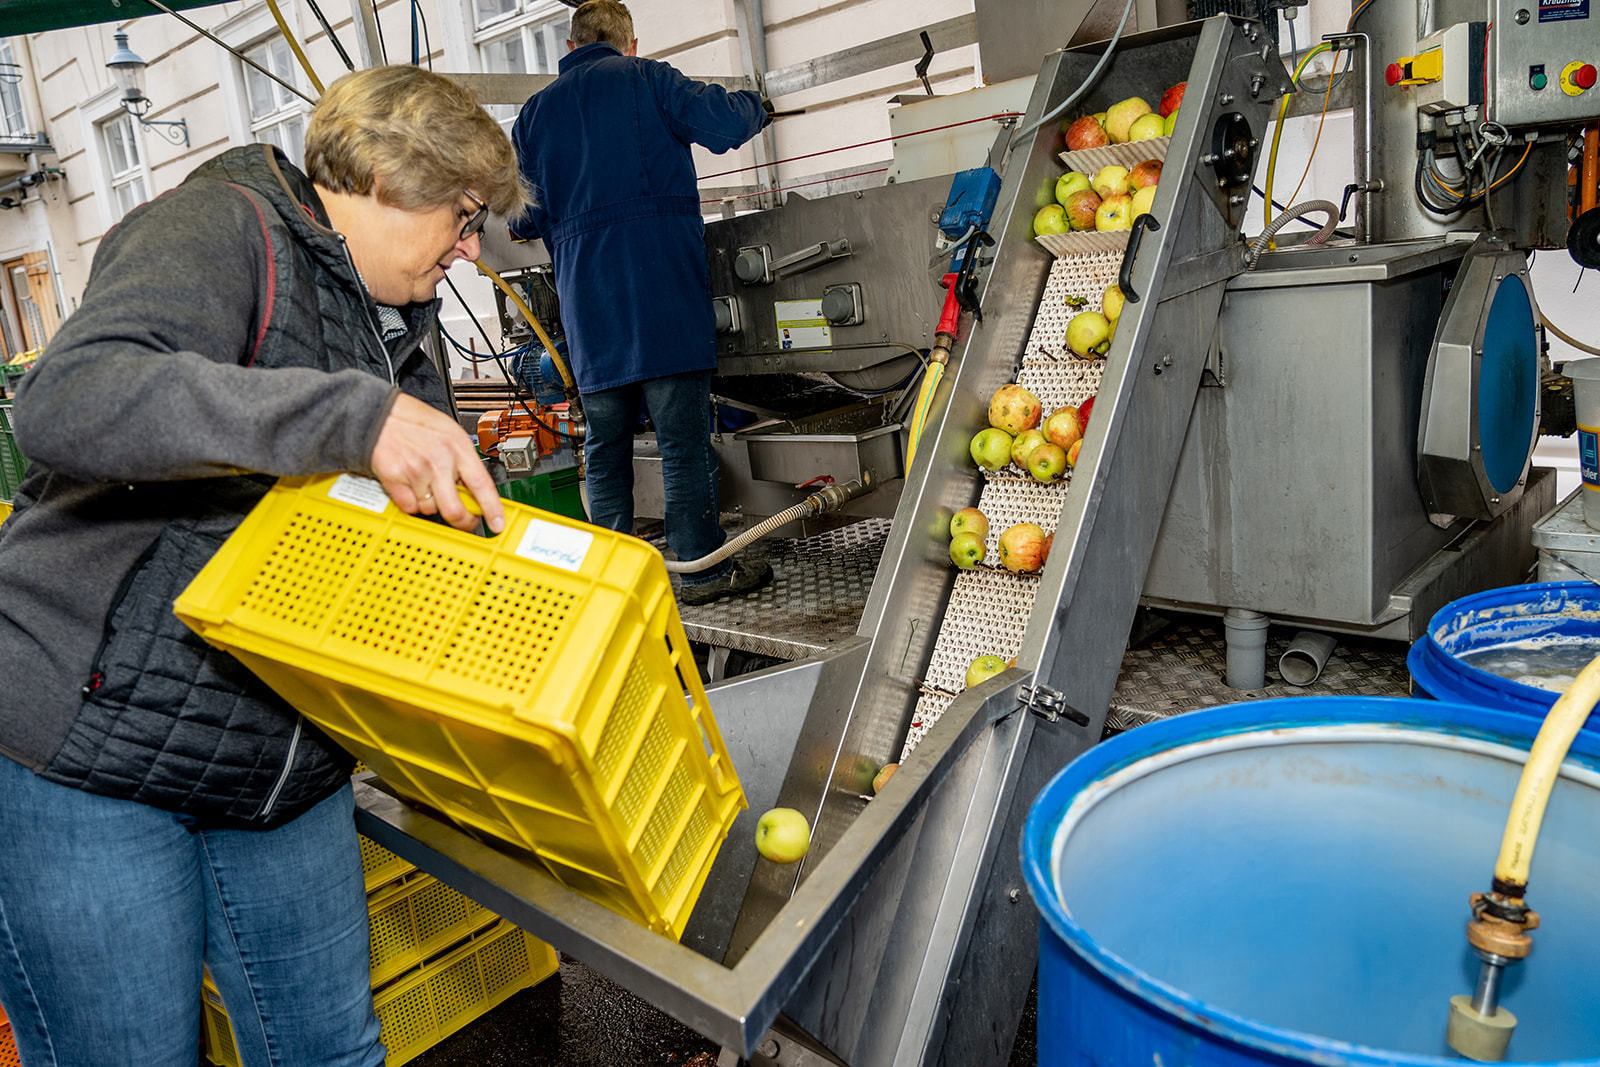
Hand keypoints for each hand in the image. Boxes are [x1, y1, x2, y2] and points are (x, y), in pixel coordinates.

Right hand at [370, 393, 505, 533]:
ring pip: (430, 509)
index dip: (492, 509)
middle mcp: (439, 461)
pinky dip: (410, 502)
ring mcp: (416, 471)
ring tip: (425, 484)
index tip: (497, 524)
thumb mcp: (450, 433)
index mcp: (457, 447)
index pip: (482, 485)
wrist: (381, 414)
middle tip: (463, 520)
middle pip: (455, 510)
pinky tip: (409, 485)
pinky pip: (409, 507)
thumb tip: (476, 489)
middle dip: (462, 521)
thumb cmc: (416, 422)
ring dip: (430, 503)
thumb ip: (464, 460)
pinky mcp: (395, 479)